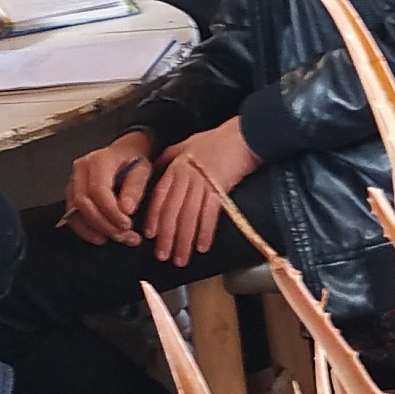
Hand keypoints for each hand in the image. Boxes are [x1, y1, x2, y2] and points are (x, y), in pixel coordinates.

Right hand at [62, 132, 158, 244]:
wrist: (124, 153)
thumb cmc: (133, 160)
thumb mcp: (142, 169)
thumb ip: (135, 187)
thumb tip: (126, 209)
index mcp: (99, 160)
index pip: (98, 190)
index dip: (111, 211)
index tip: (127, 225)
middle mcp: (81, 169)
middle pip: (84, 203)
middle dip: (104, 224)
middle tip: (124, 235)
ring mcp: (73, 181)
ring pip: (76, 211)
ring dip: (95, 230)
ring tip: (117, 238)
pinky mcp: (71, 193)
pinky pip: (72, 216)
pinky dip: (85, 230)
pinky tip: (101, 237)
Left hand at [144, 120, 260, 263]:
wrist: (244, 135)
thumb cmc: (218, 138)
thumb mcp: (188, 143)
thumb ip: (171, 156)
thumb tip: (158, 167)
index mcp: (176, 167)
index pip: (159, 196)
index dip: (154, 217)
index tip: (150, 236)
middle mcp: (186, 176)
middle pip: (172, 210)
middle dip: (166, 236)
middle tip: (163, 256)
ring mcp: (203, 182)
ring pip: (188, 216)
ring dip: (184, 240)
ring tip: (181, 259)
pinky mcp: (220, 188)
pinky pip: (209, 214)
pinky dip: (205, 232)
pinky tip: (202, 247)